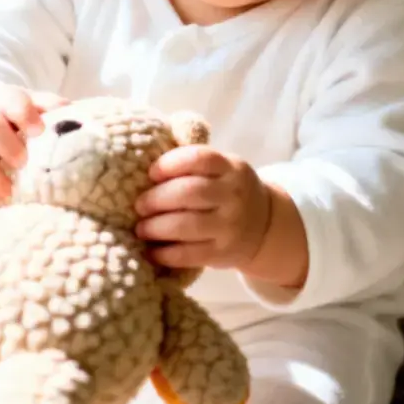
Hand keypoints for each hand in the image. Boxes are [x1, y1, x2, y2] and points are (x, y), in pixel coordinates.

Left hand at [134, 146, 271, 270]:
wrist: (264, 226)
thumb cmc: (227, 190)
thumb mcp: (222, 167)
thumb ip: (193, 158)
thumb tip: (146, 149)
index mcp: (231, 168)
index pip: (199, 159)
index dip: (170, 164)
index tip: (151, 173)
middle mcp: (233, 195)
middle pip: (189, 192)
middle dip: (156, 199)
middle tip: (139, 206)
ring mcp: (230, 226)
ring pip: (187, 225)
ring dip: (156, 227)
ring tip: (141, 229)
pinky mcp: (223, 253)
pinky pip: (190, 254)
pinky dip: (166, 254)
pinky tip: (152, 252)